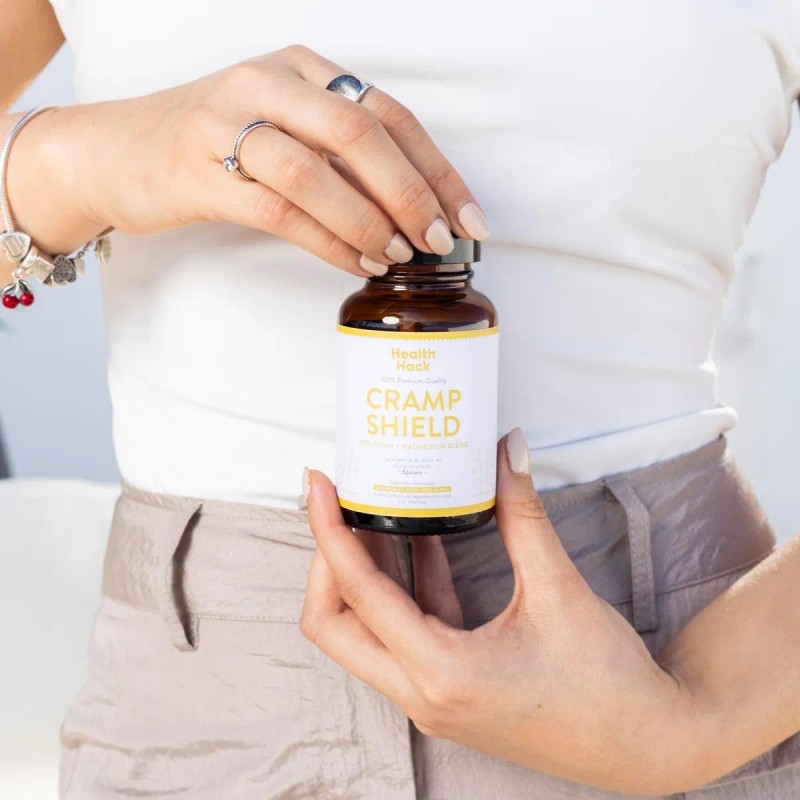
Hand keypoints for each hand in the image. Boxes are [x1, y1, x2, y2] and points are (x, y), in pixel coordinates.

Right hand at [12, 46, 486, 274]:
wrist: (115, 150)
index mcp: (301, 68)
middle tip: (438, 242)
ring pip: (318, 173)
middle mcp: (268, 82)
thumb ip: (339, 154)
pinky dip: (328, 242)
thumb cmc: (214, 144)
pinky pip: (279, 211)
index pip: (389, 114)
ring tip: (399, 257)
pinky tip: (355, 264)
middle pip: (361, 135)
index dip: (437, 169)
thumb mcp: (282, 126)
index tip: (469, 219)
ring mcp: (228, 122)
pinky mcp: (200, 171)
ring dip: (369, 222)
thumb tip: (414, 210)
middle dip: (412, 195)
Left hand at [301, 429, 699, 795]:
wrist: (645, 745)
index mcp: (442, 673)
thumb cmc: (607, 683)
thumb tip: (506, 450)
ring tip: (372, 511)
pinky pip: (404, 633)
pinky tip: (418, 539)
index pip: (359, 595)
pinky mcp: (446, 689)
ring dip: (361, 572)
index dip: (329, 532)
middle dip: (326, 560)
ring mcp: (430, 698)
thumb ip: (524, 515)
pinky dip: (401, 587)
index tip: (319, 486)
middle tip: (341, 503)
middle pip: (334, 624)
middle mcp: (422, 694)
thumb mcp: (560, 590)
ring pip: (363, 631)